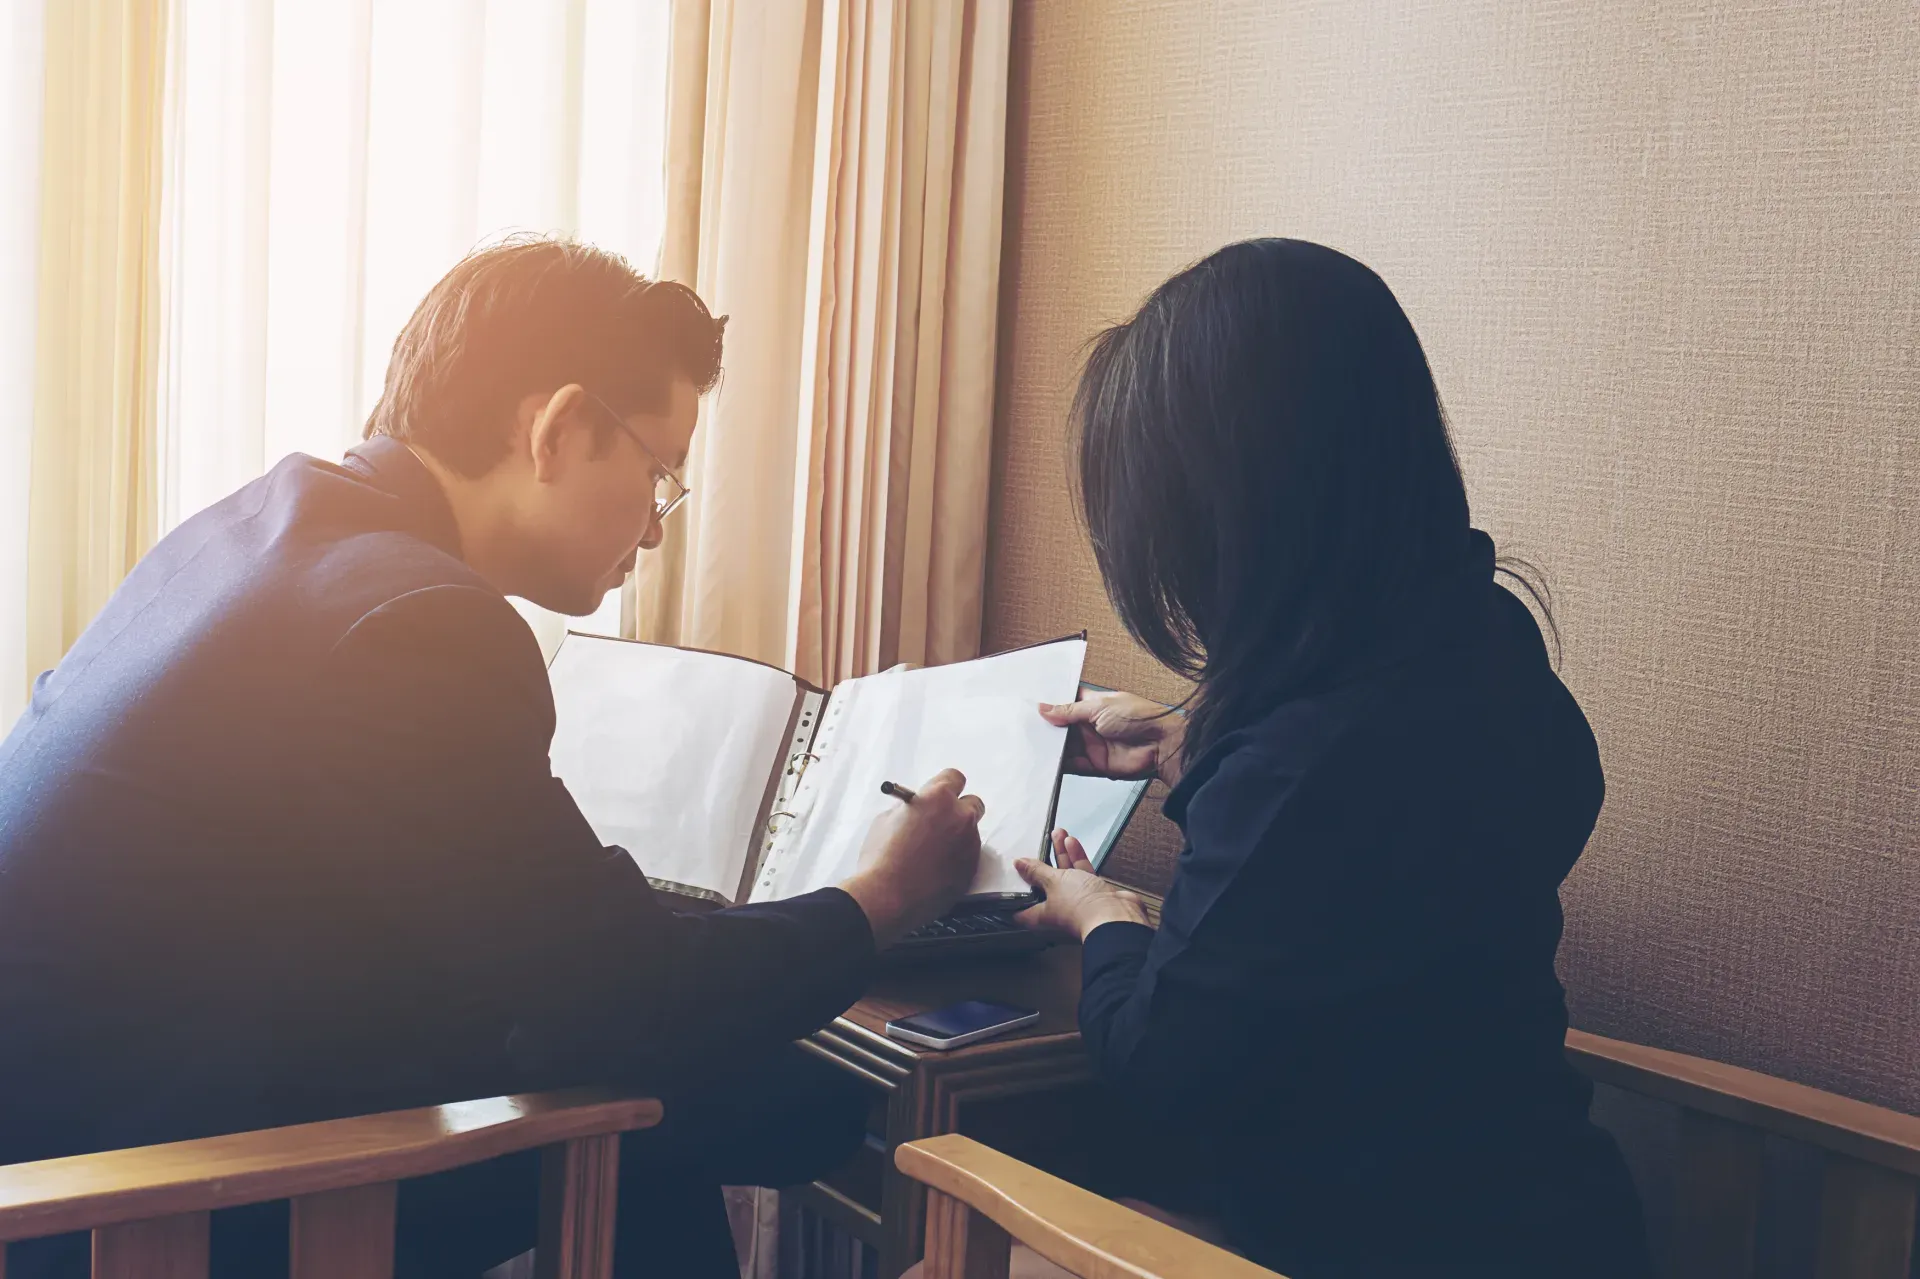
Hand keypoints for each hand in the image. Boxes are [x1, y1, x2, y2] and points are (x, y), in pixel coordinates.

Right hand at [839, 768, 983, 946]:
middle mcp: (960, 817)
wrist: (888, 898)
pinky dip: (957, 858)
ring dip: (957, 836)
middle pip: (973, 803)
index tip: (938, 795)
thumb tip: (917, 811)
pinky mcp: (972, 868)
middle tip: (940, 822)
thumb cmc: (881, 858)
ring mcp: (969, 844)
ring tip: (932, 854)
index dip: (945, 786)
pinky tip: (936, 869)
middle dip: (959, 810)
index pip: (954, 777)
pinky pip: (969, 855)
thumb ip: (909, 809)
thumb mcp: (886, 820)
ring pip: (970, 832)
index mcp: (938, 798)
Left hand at [1013, 830, 1150, 941]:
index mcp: (1042, 915)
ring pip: (1066, 875)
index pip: (1021, 909)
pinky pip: (1082, 873)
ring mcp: (1077, 901)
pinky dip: (1077, 858)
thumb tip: (1018, 864)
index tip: (1008, 881)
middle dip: (1041, 864)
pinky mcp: (1093, 894)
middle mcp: (1058, 910)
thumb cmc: (1081, 906)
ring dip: (1061, 855)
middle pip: (1045, 886)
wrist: (1115, 915)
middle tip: (1038, 845)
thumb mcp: (1053, 883)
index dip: (1014, 896)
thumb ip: (1036, 872)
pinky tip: (1072, 842)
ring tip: (1057, 834)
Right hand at [1039, 689, 1186, 786]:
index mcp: (1093, 704)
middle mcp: (1090, 724)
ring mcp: (1091, 745)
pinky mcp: (1094, 764)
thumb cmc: (1139, 717)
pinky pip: (1071, 765)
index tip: (1030, 706)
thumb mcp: (1099, 707)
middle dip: (1046, 728)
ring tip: (1029, 746)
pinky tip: (1044, 763)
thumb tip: (1045, 708)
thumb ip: (1069, 711)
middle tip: (1023, 728)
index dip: (1050, 704)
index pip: (1066, 702)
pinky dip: (1058, 765)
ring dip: (1050, 748)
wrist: (1160, 745)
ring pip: (1063, 747)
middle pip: (1061, 727)